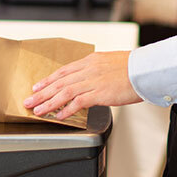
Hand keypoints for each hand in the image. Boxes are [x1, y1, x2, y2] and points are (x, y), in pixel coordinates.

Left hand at [23, 51, 141, 121]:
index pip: (64, 71)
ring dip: (48, 102)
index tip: (38, 86)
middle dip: (42, 92)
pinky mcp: (99, 93)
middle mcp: (89, 69)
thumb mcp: (113, 64)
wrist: (146, 70)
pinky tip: (58, 116)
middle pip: (59, 82)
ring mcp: (93, 81)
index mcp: (91, 61)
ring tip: (38, 110)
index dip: (48, 79)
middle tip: (29, 100)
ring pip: (64, 92)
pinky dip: (65, 109)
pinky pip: (77, 102)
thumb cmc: (135, 68)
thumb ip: (99, 70)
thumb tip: (93, 80)